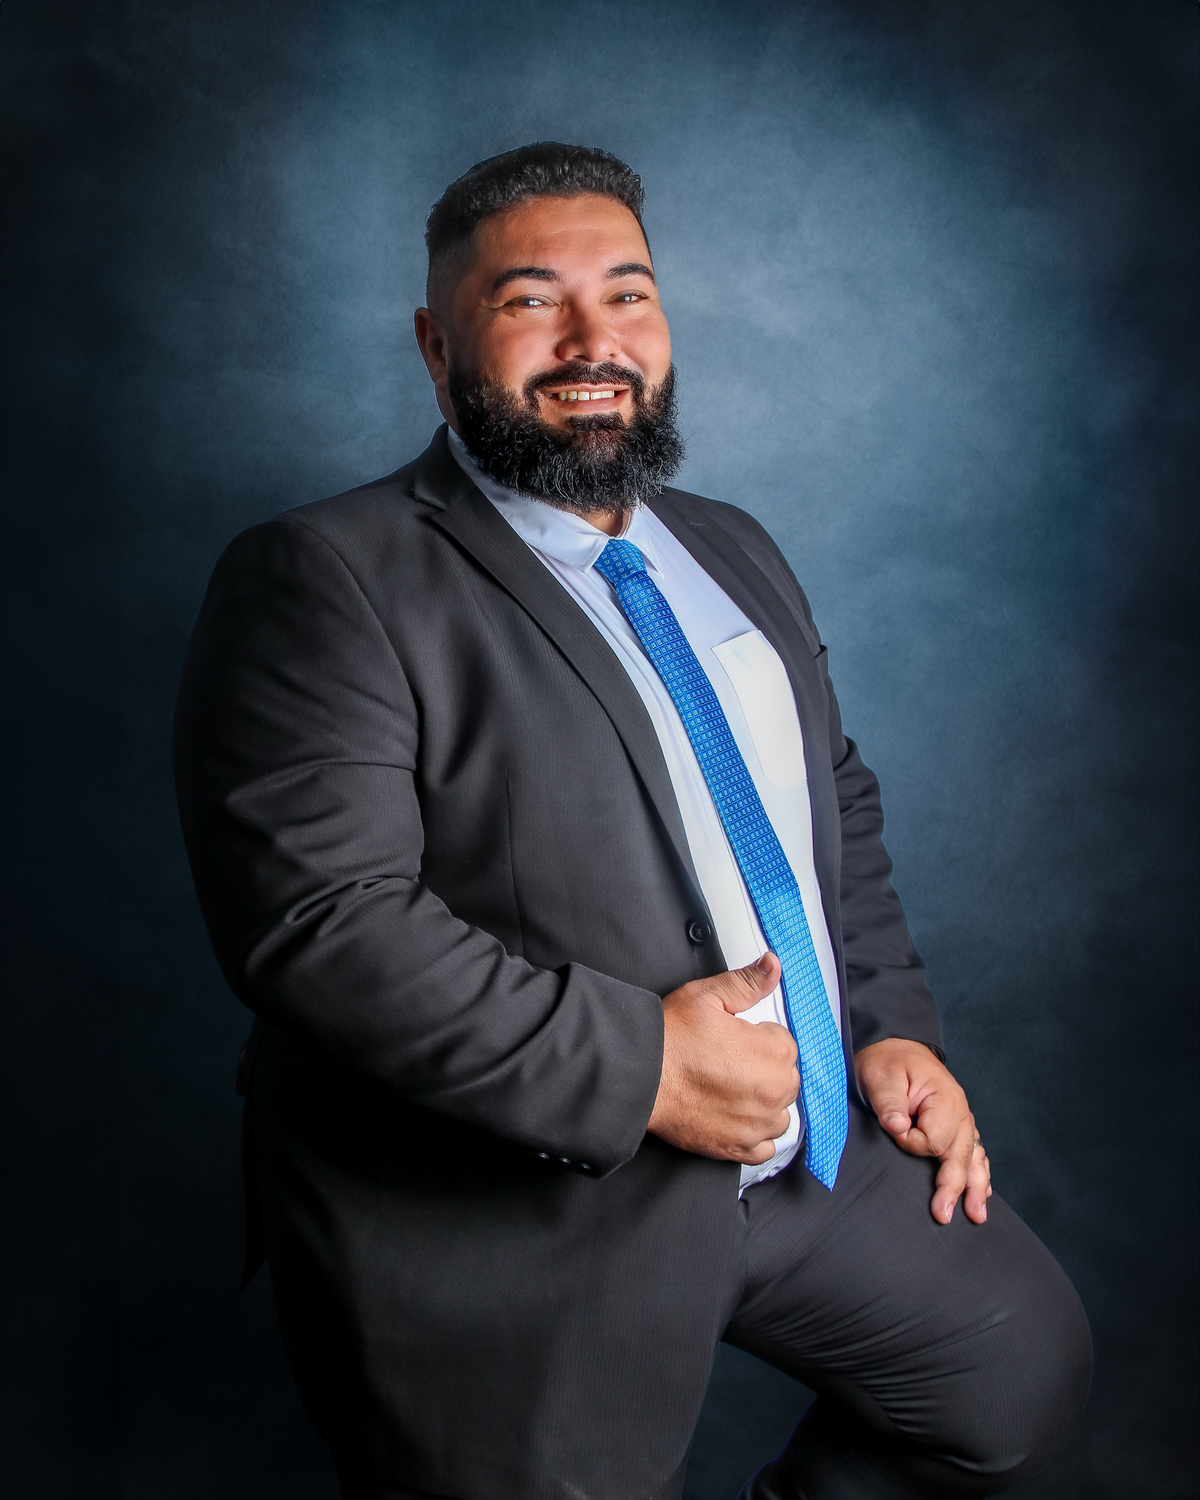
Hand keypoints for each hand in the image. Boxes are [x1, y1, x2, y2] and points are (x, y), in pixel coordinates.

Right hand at [648, 953, 797, 1164]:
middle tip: (727, 1061)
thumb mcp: (707, 996)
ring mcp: (757, 1124)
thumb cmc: (670, 1039)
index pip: (785, 1043)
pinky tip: (733, 1116)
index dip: (758, 1037)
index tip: (736, 1039)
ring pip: (778, 1112)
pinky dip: (755, 1134)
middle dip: (763, 1068)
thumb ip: (747, 982)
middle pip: (785, 1078)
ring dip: (762, 1101)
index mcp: (772, 1052)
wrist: (638, 1077)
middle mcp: (772, 1092)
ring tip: (729, 1087)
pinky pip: (765, 1146)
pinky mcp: (738, 1147)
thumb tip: (772, 966)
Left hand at [854, 1038, 991, 1224]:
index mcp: (944, 1097)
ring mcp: (961, 1120)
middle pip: (961, 1155)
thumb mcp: (880, 1075)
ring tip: (976, 1215)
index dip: (913, 1144)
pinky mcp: (957, 1127)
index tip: (895, 1133)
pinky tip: (980, 1194)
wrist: (895, 1048)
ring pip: (974, 1158)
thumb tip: (897, 1128)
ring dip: (974, 1187)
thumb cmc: (887, 1062)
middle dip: (954, 1186)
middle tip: (943, 1214)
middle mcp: (959, 1111)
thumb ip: (889, 1102)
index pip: (935, 1139)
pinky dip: (978, 1175)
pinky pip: (974, 1153)